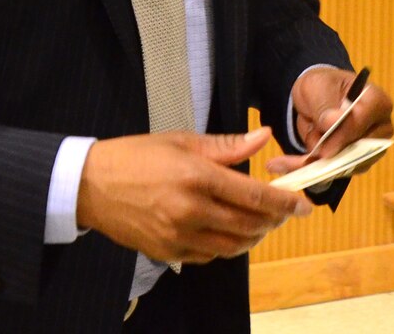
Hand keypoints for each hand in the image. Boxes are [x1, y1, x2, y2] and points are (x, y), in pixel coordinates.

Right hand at [77, 128, 311, 264]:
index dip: (284, 203)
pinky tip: (228, 232)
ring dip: (252, 237)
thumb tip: (264, 137)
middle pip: (249, 225)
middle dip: (273, 221)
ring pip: (232, 246)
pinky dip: (226, 247)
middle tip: (284, 213)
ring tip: (260, 224)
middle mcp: (190, 210)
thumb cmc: (137, 156)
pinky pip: (209, 255)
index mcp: (197, 177)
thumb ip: (228, 145)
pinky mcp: (167, 252)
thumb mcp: (183, 141)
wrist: (90, 185)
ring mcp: (178, 235)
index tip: (303, 204)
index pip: (254, 196)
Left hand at [265, 67, 393, 174]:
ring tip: (283, 163)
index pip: (363, 122)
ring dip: (314, 166)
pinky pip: (333, 172)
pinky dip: (309, 171)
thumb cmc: (323, 86)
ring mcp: (368, 149)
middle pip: (358, 151)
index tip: (323, 145)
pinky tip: (287, 166)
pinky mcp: (352, 163)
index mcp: (377, 102)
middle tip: (301, 158)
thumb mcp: (319, 87)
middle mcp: (379, 129)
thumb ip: (326, 104)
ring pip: (344, 166)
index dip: (342, 134)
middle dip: (327, 155)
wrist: (316, 98)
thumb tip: (335, 121)